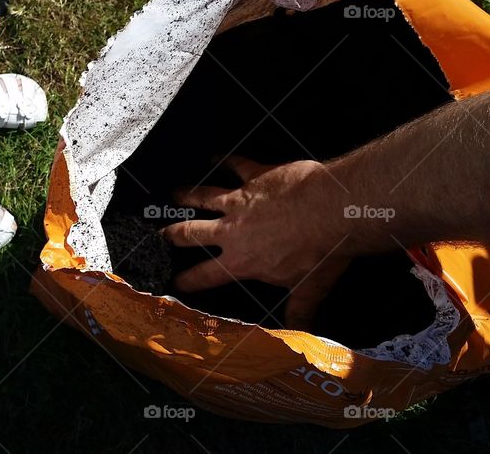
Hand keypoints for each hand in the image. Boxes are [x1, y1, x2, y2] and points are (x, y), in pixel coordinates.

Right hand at [162, 156, 351, 328]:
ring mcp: (241, 201)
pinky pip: (236, 165)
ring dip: (187, 195)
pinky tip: (216, 158)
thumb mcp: (310, 288)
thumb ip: (300, 310)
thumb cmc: (320, 252)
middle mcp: (233, 231)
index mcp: (241, 261)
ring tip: (173, 194)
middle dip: (172, 235)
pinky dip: (225, 161)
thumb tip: (301, 331)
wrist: (331, 210)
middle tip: (158, 234)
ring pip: (205, 197)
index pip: (206, 275)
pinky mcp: (256, 176)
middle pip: (192, 233)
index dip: (187, 280)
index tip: (173, 282)